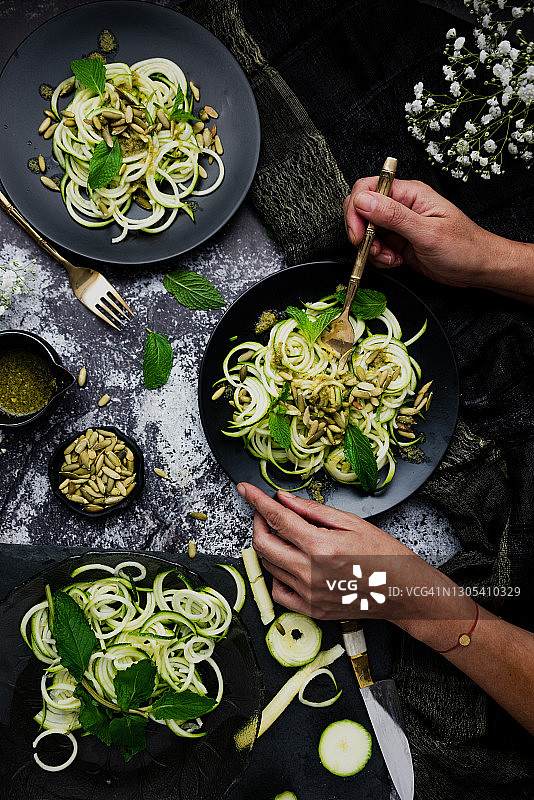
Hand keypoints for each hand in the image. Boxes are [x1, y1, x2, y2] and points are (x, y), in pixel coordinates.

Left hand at [237, 482, 459, 622]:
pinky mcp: (311, 610)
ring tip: (285, 535)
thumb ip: (313, 511)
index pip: (277, 518)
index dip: (257, 501)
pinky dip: (277, 574)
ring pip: (269, 566)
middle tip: (267, 512)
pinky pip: (278, 592)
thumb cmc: (383, 554)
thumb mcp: (351, 522)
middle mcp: (309, 572)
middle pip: (263, 544)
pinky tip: (290, 563)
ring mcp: (308, 594)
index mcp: (320, 547)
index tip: (245, 489)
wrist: (402, 591)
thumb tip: (284, 499)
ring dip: (268, 546)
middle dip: (259, 523)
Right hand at [343, 176, 514, 289]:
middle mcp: (402, 205)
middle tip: (373, 249)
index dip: (356, 209)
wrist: (478, 269)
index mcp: (410, 193)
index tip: (358, 233)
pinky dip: (380, 258)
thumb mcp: (427, 232)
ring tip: (392, 258)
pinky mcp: (399, 241)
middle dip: (361, 232)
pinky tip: (396, 261)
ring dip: (372, 249)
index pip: (368, 188)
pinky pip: (376, 246)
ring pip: (367, 231)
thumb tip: (363, 200)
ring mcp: (399, 224)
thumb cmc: (464, 248)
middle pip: (362, 209)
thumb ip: (394, 216)